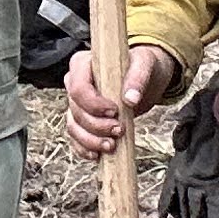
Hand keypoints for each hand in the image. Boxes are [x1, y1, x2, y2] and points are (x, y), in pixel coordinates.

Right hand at [64, 42, 177, 156]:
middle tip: (119, 130)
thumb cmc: (140, 64)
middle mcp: (74, 83)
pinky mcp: (82, 120)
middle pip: (76, 111)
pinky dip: (84, 148)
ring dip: (91, 140)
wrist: (142, 78)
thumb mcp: (144, 63)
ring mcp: (76, 103)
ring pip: (73, 127)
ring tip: (111, 145)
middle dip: (97, 126)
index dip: (93, 105)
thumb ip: (138, 77)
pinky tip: (98, 154)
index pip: (78, 88)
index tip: (115, 111)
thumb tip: (131, 98)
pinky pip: (75, 138)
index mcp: (83, 64)